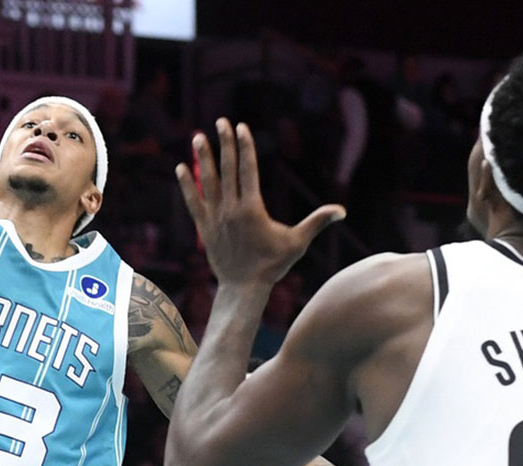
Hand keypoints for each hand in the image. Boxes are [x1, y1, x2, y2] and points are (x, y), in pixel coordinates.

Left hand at [176, 118, 344, 285]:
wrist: (243, 288)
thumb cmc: (272, 265)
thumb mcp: (297, 243)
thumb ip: (317, 222)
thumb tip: (342, 211)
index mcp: (252, 208)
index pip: (248, 169)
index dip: (245, 146)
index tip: (241, 127)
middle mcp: (231, 209)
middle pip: (228, 169)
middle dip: (225, 143)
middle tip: (221, 121)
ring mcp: (215, 218)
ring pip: (208, 181)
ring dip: (203, 157)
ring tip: (198, 136)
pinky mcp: (204, 228)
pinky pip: (194, 201)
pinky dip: (187, 185)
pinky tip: (180, 168)